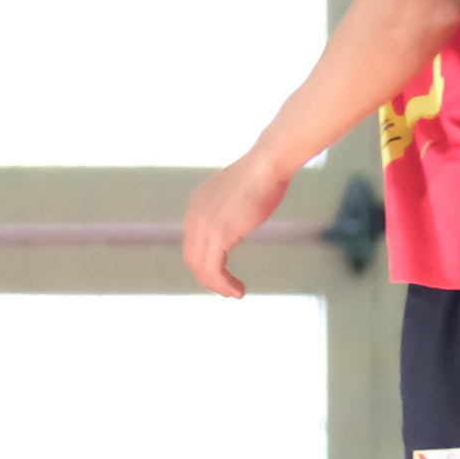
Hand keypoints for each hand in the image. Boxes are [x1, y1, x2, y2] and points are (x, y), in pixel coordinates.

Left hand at [182, 153, 294, 298]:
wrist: (267, 165)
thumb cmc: (262, 176)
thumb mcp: (238, 194)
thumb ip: (230, 208)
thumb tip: (238, 218)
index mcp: (197, 205)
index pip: (193, 243)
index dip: (205, 263)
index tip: (221, 275)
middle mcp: (194, 216)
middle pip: (192, 258)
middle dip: (208, 279)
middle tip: (227, 290)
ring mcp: (204, 225)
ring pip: (201, 268)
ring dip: (217, 285)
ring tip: (234, 293)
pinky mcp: (218, 234)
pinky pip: (213, 269)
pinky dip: (223, 283)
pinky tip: (237, 290)